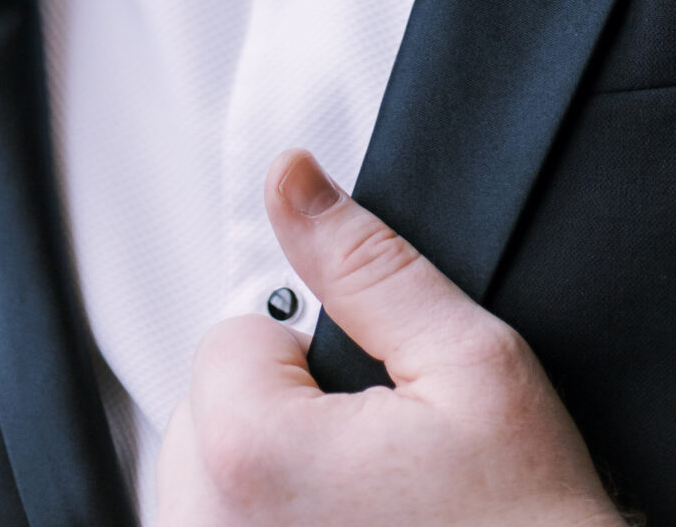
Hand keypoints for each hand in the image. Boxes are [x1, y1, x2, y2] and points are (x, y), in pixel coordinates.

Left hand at [156, 148, 620, 526]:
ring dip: (265, 482)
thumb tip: (294, 180)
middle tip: (379, 461)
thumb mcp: (472, 365)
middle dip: (281, 416)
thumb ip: (368, 265)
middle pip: (208, 414)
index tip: (376, 405)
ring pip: (203, 488)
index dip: (316, 355)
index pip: (233, 339)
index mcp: (253, 457)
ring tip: (363, 510)